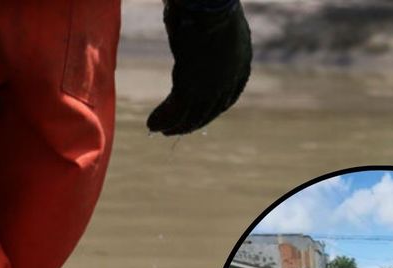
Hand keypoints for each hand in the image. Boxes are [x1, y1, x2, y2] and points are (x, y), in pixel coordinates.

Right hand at [147, 0, 251, 135]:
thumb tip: (195, 31)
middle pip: (209, 111)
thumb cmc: (208, 5)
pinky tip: (151, 124)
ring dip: (174, 125)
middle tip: (175, 128)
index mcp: (241, 65)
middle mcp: (229, 81)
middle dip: (191, 122)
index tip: (198, 114)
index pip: (228, 98)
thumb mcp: (215, 24)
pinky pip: (175, 110)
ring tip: (160, 130)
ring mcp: (212, 87)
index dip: (212, 110)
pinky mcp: (191, 88)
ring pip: (191, 116)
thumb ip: (209, 38)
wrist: (207, 4)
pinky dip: (162, 118)